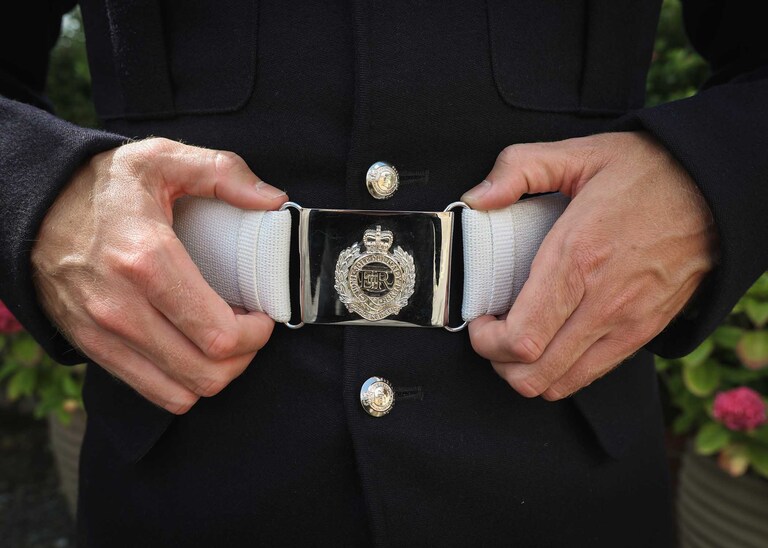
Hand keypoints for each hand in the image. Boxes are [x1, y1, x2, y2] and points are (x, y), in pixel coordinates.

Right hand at [32, 138, 287, 412]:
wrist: (33, 207)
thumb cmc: (103, 185)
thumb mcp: (161, 158)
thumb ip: (222, 171)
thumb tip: (274, 200)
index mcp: (147, 259)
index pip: (219, 334)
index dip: (256, 334)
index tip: (263, 315)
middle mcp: (122, 307)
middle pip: (206, 373)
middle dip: (244, 357)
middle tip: (249, 329)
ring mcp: (103, 333)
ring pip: (181, 392)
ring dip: (216, 374)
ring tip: (222, 341)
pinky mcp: (91, 347)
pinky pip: (151, 392)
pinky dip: (183, 383)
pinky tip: (191, 350)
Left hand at [462, 132, 717, 400]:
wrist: (712, 191)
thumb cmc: (646, 174)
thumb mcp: (578, 153)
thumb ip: (518, 168)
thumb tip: (478, 197)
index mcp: (577, 257)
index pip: (521, 338)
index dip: (485, 341)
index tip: (479, 321)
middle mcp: (602, 300)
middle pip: (534, 373)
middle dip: (498, 361)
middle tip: (492, 334)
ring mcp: (626, 322)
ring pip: (560, 383)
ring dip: (526, 373)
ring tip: (517, 341)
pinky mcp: (643, 332)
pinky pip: (591, 375)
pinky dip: (560, 371)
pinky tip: (551, 340)